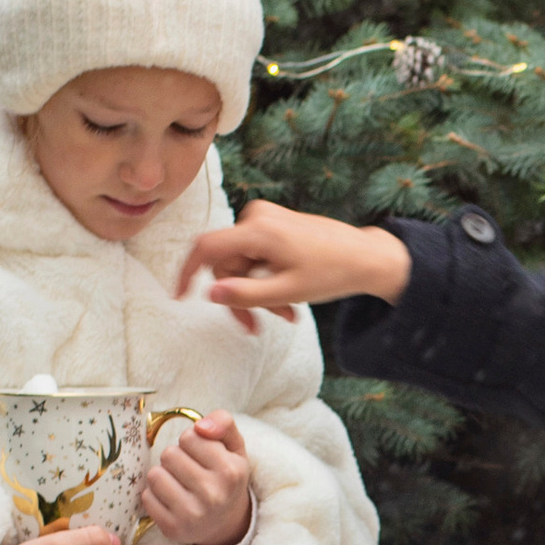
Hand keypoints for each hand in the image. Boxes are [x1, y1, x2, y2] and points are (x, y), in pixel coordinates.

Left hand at [141, 407, 252, 544]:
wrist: (226, 523)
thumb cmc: (225, 478)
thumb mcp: (234, 447)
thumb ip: (223, 422)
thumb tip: (199, 425)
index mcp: (230, 471)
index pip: (190, 436)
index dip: (193, 442)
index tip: (202, 455)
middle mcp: (213, 494)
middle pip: (169, 454)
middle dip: (176, 458)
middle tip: (189, 470)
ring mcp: (192, 514)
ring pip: (155, 475)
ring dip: (163, 475)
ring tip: (179, 483)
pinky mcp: (172, 528)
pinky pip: (147, 497)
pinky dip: (155, 495)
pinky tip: (171, 500)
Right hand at [180, 200, 410, 316]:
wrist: (366, 257)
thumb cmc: (333, 273)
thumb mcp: (287, 292)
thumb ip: (246, 295)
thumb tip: (210, 295)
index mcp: (258, 229)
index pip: (206, 247)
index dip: (187, 272)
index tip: (179, 296)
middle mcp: (257, 217)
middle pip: (226, 263)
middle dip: (240, 296)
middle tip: (257, 327)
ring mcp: (265, 219)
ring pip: (241, 265)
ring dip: (257, 294)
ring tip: (286, 315)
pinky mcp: (273, 226)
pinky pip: (254, 258)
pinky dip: (266, 281)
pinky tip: (288, 302)